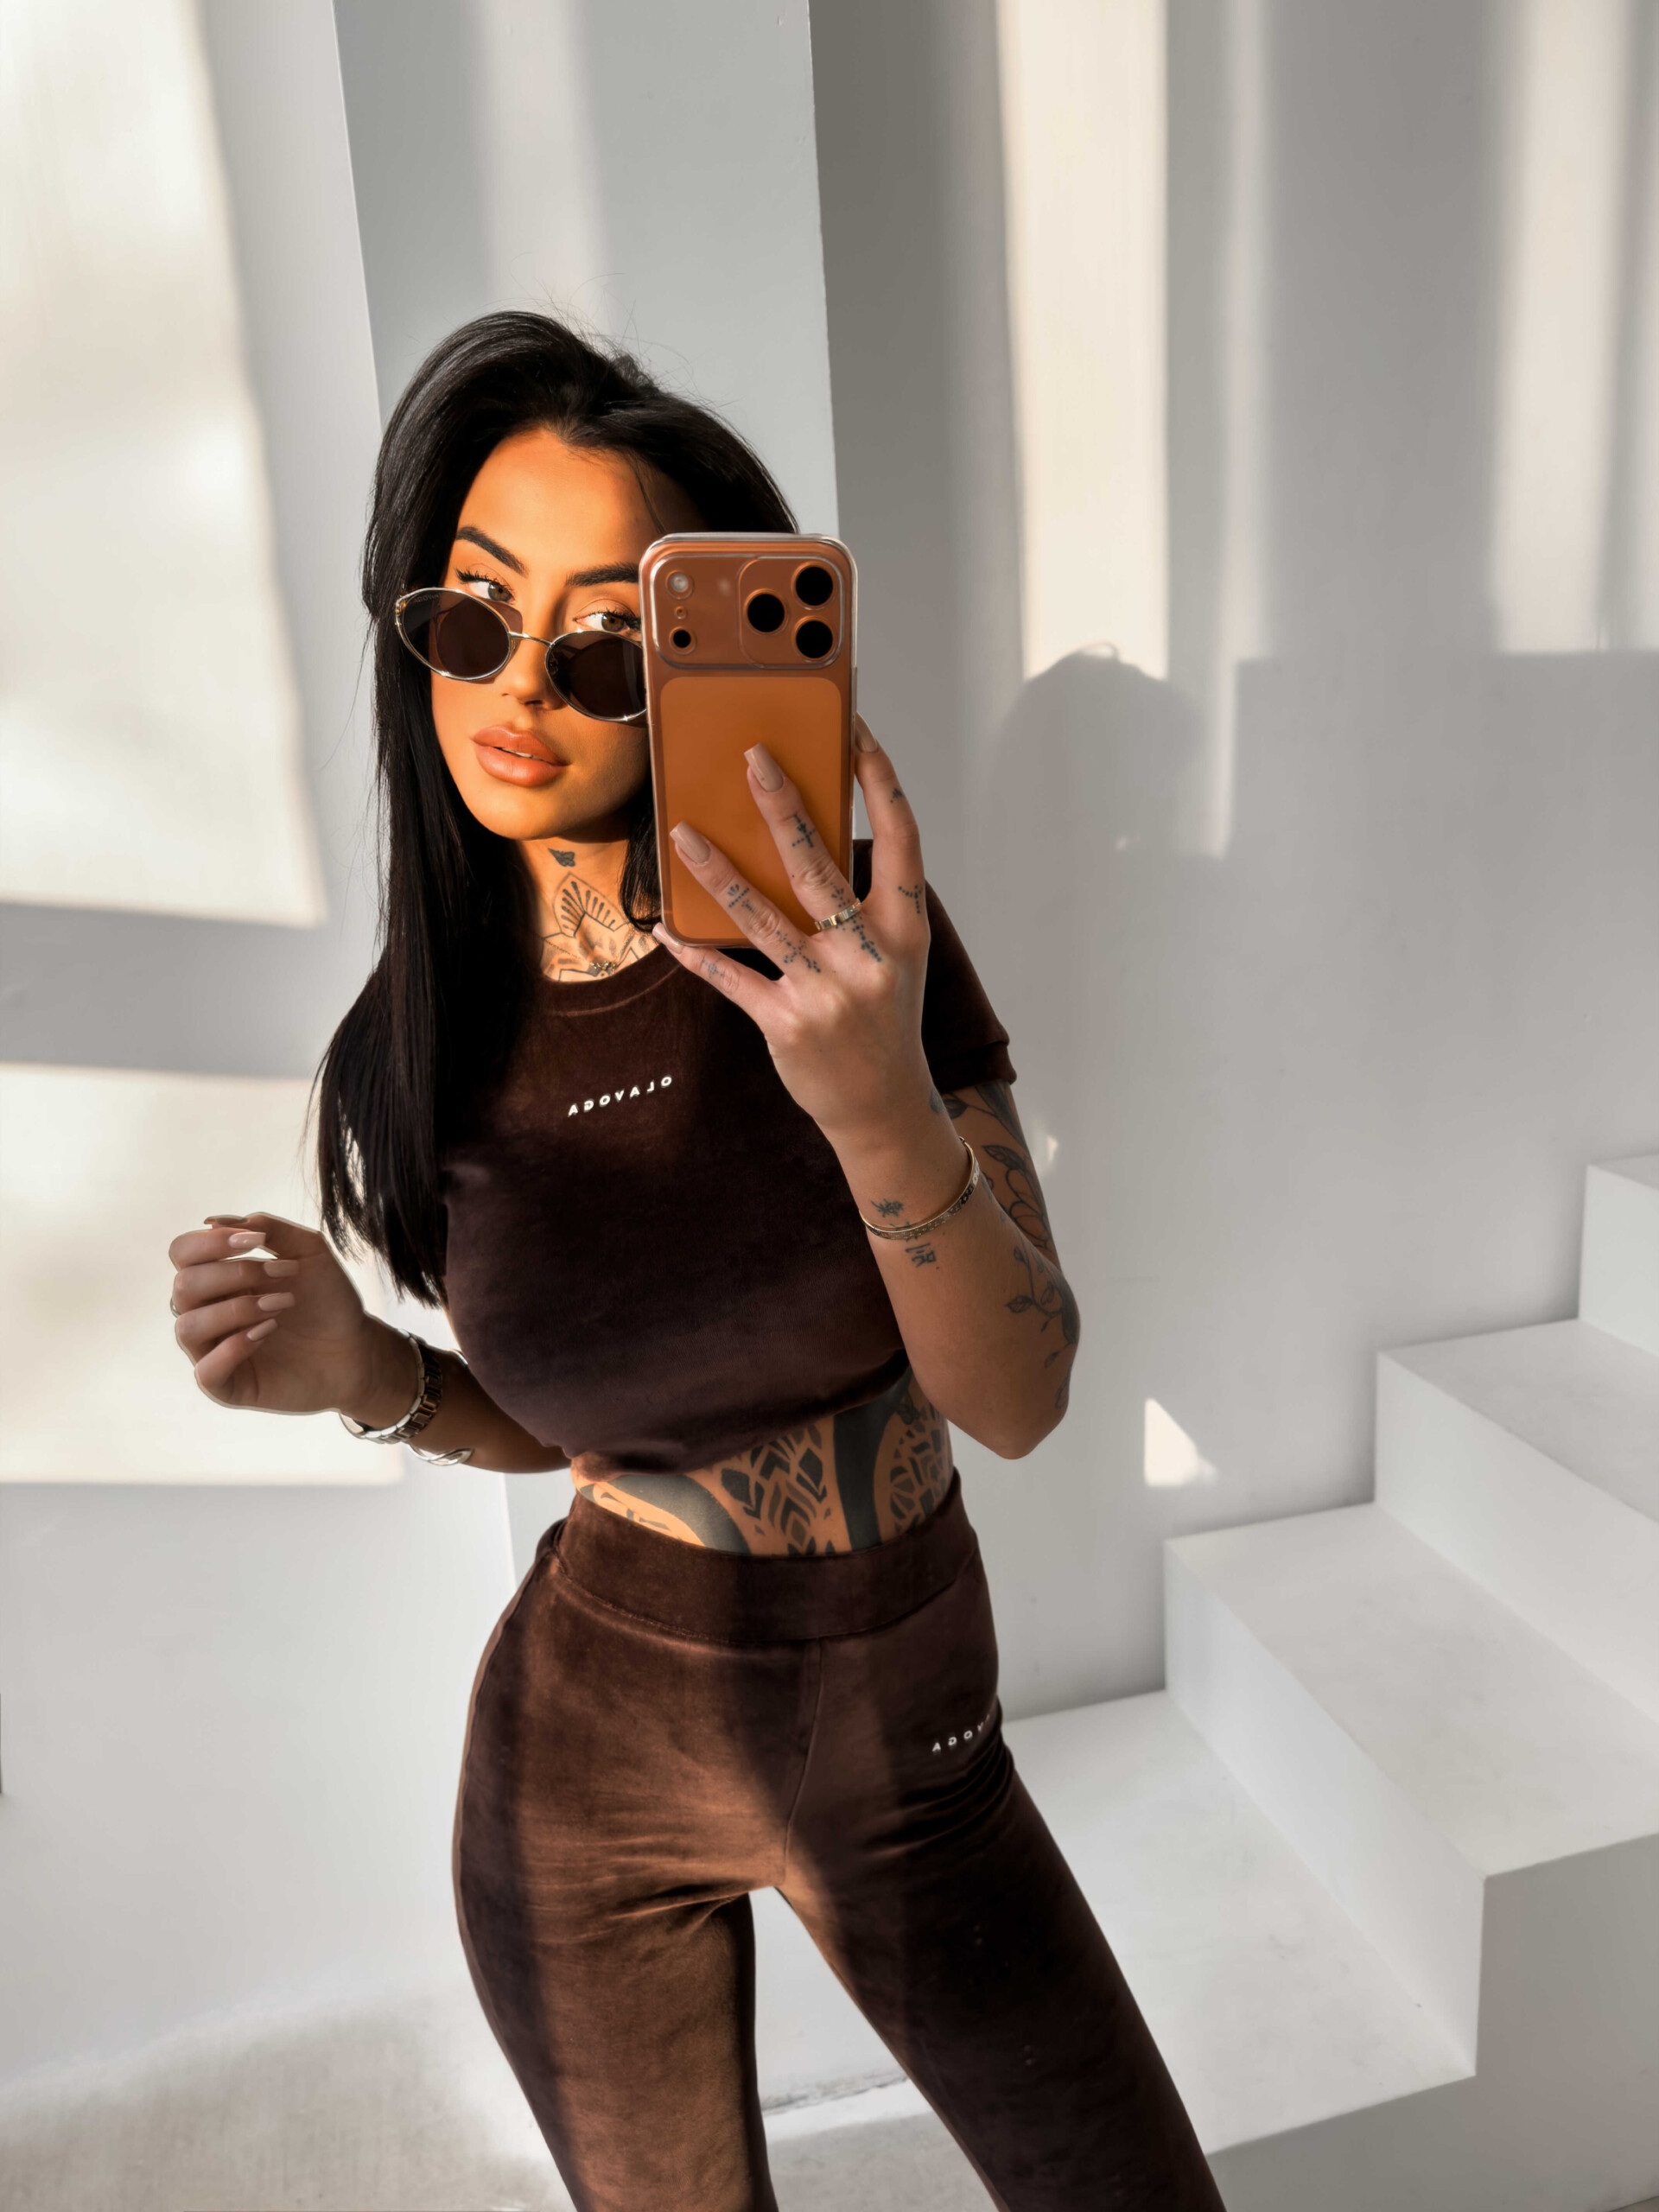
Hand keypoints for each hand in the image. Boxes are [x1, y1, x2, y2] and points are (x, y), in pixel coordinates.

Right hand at [167, 1210, 379, 1413]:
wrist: (357, 1348)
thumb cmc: (328, 1301)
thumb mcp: (309, 1252)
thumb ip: (269, 1228)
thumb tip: (212, 1221)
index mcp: (219, 1278)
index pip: (182, 1253)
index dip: (209, 1243)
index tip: (255, 1240)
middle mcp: (208, 1312)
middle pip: (183, 1286)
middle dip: (234, 1274)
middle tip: (282, 1274)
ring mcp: (214, 1350)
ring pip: (187, 1327)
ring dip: (236, 1310)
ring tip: (281, 1306)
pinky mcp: (228, 1385)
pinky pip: (205, 1370)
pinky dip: (233, 1348)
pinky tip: (267, 1333)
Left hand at [654, 717, 932, 1143]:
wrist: (884, 1107)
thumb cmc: (882, 1016)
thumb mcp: (892, 957)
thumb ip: (860, 903)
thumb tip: (800, 836)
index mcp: (905, 928)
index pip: (902, 837)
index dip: (879, 779)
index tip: (855, 729)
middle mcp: (869, 955)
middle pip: (819, 866)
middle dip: (783, 807)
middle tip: (752, 758)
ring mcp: (826, 991)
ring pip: (762, 916)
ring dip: (717, 871)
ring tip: (681, 832)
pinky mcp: (786, 1023)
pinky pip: (729, 976)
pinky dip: (693, 949)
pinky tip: (665, 925)